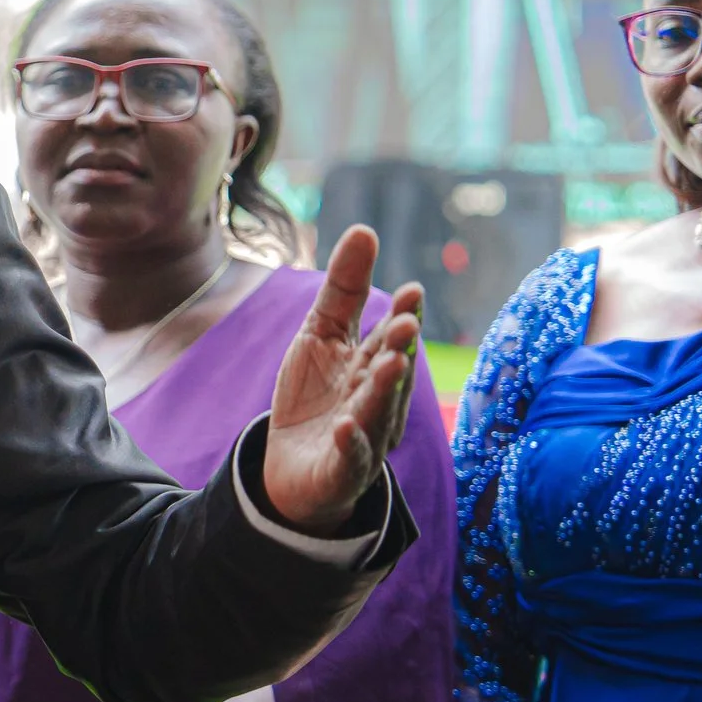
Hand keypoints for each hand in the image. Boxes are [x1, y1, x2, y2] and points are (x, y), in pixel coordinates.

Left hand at [262, 226, 424, 531]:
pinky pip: (350, 457)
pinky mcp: (342, 471)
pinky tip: (345, 427)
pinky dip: (352, 443)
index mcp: (374, 365)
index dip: (403, 316)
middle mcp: (378, 401)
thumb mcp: (320, 334)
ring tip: (390, 363)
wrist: (290, 467)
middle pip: (392, 373)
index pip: (392, 337)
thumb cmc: (316, 395)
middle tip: (405, 323)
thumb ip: (343, 288)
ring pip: (378, 413)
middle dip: (399, 348)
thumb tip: (365, 229)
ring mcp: (365, 438)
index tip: (411, 291)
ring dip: (385, 390)